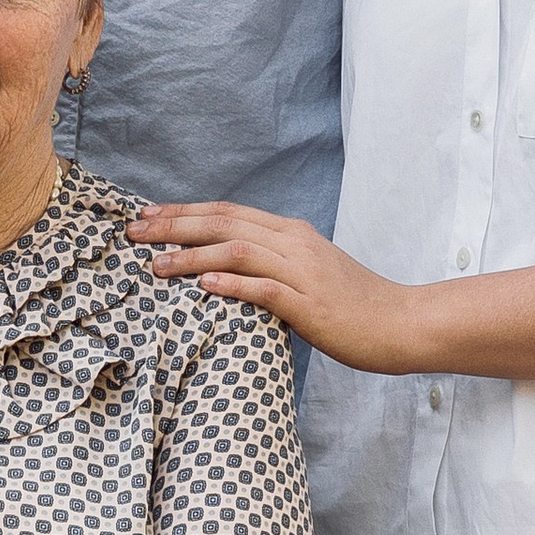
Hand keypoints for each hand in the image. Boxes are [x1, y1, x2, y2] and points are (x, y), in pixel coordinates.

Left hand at [126, 204, 422, 366]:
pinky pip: (265, 289)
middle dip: (174, 225)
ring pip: (238, 252)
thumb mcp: (309, 274)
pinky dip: (232, 284)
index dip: (185, 211)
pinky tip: (203, 286)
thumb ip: (273, 265)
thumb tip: (230, 270)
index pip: (229, 212)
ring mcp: (303, 272)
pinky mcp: (311, 304)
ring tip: (154, 264)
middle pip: (225, 224)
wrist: (402, 323)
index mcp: (292, 233)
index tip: (147, 214)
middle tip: (133, 232)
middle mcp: (295, 244)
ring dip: (192, 256)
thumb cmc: (354, 305)